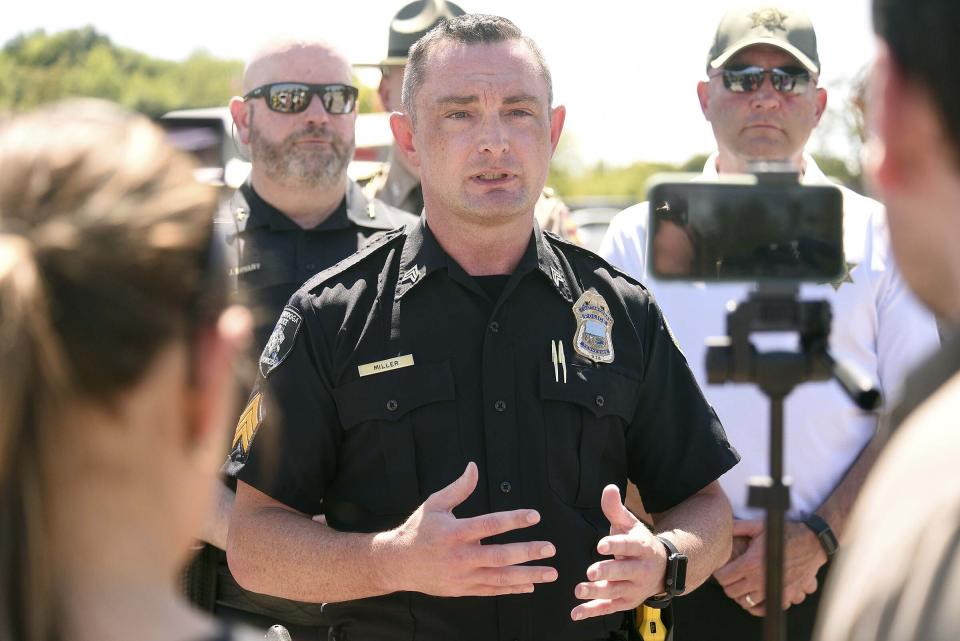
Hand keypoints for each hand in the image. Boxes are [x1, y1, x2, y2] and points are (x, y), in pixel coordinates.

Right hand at [379, 462, 557, 596]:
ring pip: (500, 578)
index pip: (490, 524)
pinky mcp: (462, 589)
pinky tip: (530, 585)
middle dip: (528, 552)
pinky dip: (512, 589)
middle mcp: (460, 556)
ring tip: (550, 573)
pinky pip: (492, 590)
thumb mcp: (435, 504)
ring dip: (528, 576)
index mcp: (455, 532)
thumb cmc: (418, 529)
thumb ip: (459, 488)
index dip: (514, 519)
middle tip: (550, 548)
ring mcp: (462, 576)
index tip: (534, 516)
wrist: (398, 563)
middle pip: (500, 555)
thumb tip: (474, 466)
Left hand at [570, 485, 666, 620]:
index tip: (600, 544)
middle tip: (590, 572)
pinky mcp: (625, 602)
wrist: (662, 570)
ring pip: (615, 592)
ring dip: (597, 592)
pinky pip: (608, 608)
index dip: (615, 545)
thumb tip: (608, 488)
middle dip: (607, 572)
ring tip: (579, 590)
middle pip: (623, 571)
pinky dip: (592, 611)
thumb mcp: (630, 525)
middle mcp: (640, 570)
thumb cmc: (638, 544)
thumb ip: (615, 509)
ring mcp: (633, 588)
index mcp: (641, 548)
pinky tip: (576, 613)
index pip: (629, 545)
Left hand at [713, 520, 825, 615]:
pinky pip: (765, 609)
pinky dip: (759, 604)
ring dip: (742, 594)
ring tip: (744, 583)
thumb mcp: (759, 526)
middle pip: (732, 592)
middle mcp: (761, 580)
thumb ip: (738, 528)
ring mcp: (773, 590)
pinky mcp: (785, 596)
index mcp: (751, 563)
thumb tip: (722, 528)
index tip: (723, 568)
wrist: (812, 543)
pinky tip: (757, 594)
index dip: (720, 572)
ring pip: (746, 603)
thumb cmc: (784, 534)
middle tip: (731, 575)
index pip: (723, 578)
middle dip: (728, 584)